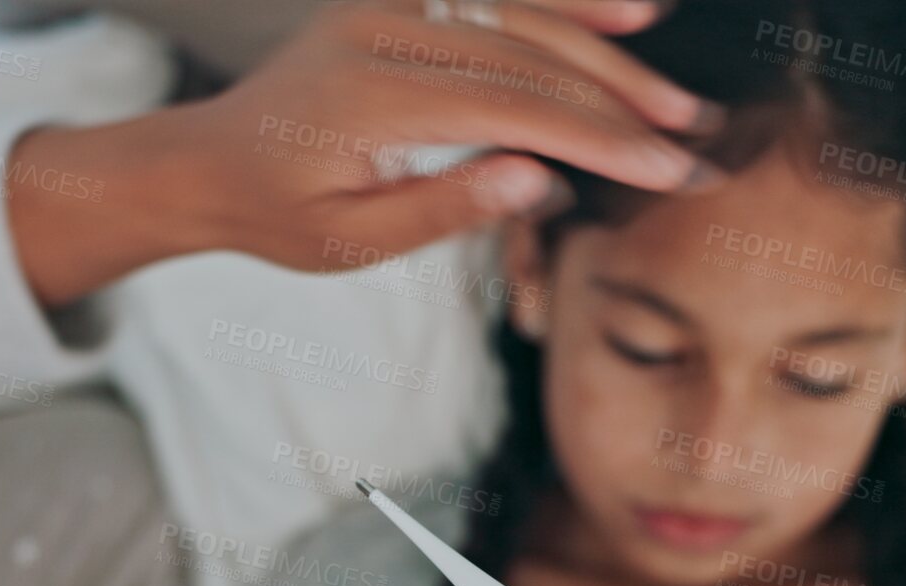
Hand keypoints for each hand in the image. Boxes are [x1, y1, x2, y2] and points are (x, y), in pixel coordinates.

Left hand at [8, 0, 724, 304]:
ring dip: (608, 54)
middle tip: (696, 138)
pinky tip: (628, 12)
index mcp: (374, 98)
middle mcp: (385, 33)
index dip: (602, 140)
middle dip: (624, 102)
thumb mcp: (349, 242)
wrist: (209, 160)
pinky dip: (563, 2)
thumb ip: (443, 207)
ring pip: (522, 16)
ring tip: (677, 96)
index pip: (516, 111)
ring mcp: (392, 5)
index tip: (670, 169)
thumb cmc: (278, 213)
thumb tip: (539, 176)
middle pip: (531, 58)